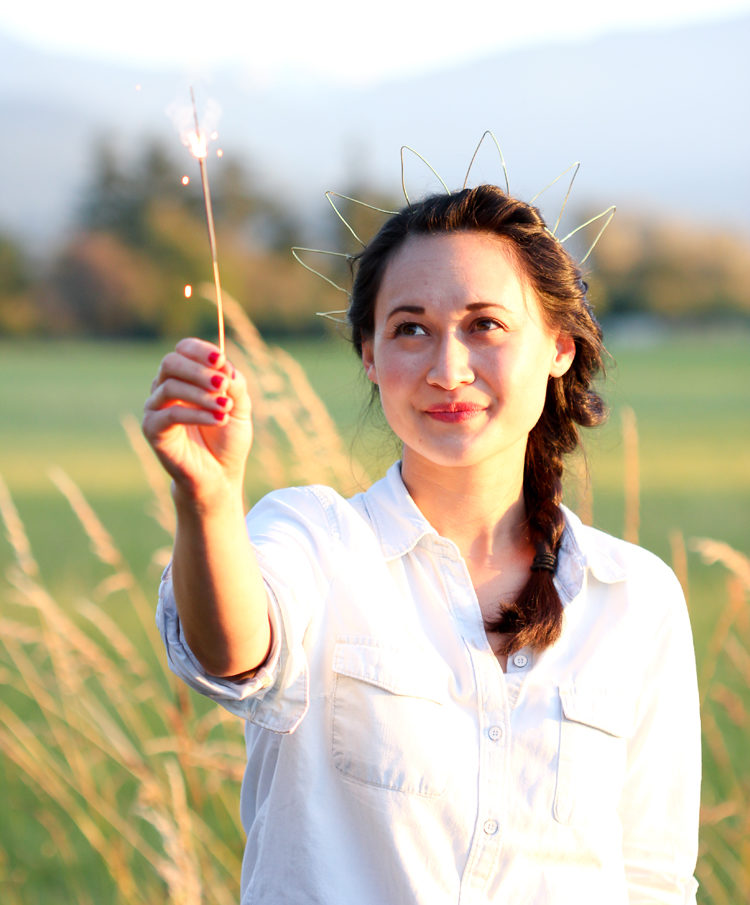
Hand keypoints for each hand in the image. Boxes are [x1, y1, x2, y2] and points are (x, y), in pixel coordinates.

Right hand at [142, 338, 252, 504]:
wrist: (220, 475)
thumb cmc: (227, 439)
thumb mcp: (239, 407)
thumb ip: (234, 384)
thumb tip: (224, 365)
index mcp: (187, 377)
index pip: (184, 350)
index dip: (201, 351)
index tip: (222, 360)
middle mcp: (166, 387)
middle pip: (171, 362)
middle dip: (199, 370)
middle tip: (223, 384)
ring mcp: (156, 408)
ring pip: (170, 386)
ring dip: (202, 394)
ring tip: (224, 408)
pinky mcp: (152, 429)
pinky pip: (170, 414)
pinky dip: (196, 413)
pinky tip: (217, 419)